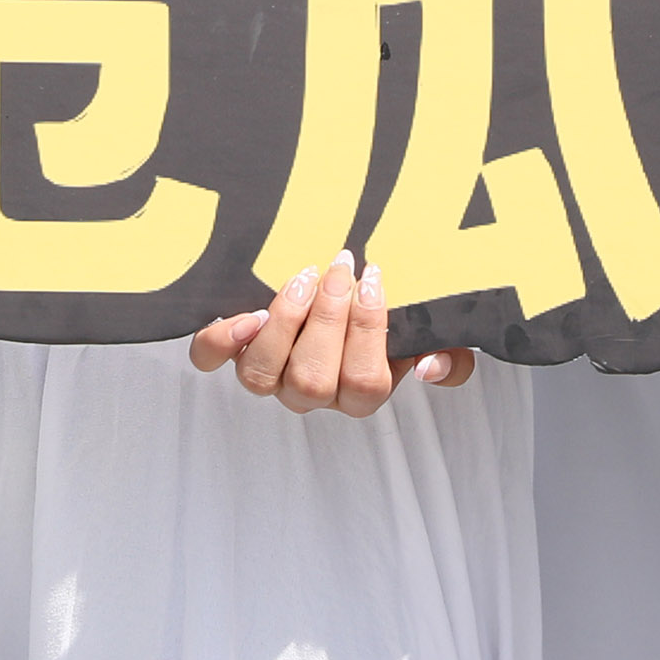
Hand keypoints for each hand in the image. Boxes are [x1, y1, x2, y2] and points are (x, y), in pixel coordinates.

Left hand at [188, 253, 475, 413]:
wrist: (348, 283)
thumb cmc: (393, 311)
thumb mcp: (434, 332)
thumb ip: (450, 356)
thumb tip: (428, 367)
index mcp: (361, 392)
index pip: (366, 383)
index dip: (369, 331)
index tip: (375, 277)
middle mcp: (312, 392)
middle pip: (313, 379)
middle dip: (328, 319)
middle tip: (341, 267)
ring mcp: (269, 374)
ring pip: (262, 375)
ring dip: (283, 324)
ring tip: (303, 278)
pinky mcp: (232, 349)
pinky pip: (210, 358)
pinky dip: (218, 341)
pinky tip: (243, 316)